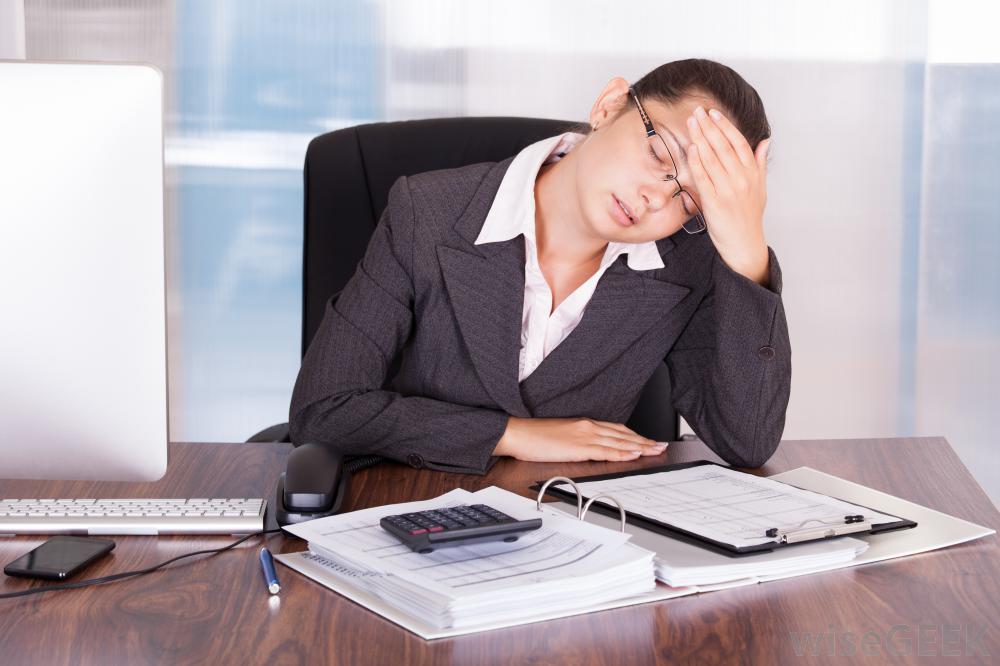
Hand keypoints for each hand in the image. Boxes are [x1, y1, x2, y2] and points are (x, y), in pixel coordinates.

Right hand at [493, 416, 667, 461]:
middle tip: (662, 445)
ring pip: (619, 442)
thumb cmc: (535, 436)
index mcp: (584, 424)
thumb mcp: (562, 435)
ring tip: (656, 451)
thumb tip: (592, 449)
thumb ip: (579, 440)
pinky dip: (622, 452)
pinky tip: (634, 454)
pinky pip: (606, 451)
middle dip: (644, 441)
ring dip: (640, 447)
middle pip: (623, 434)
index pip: (616, 429)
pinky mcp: (579, 447)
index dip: (635, 435)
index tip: (649, 440)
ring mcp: (584, 436)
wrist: (518, 434)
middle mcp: (588, 427)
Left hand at [686, 105, 770, 284]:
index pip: (738, 143)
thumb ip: (760, 163)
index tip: (714, 113)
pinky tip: (691, 148)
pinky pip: (703, 177)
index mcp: (752, 173)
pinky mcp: (714, 202)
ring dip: (700, 138)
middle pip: (723, 146)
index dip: (725, 126)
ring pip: (712, 158)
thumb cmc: (749, 216)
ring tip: (692, 123)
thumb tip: (765, 141)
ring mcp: (728, 190)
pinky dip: (697, 161)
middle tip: (697, 112)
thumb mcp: (760, 188)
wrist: (744, 243)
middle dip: (709, 127)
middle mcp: (741, 179)